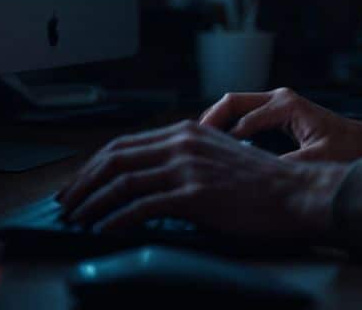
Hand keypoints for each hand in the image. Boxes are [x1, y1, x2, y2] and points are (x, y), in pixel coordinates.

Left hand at [54, 119, 347, 238]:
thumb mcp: (217, 158)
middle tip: (65, 204)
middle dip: (82, 183)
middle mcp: (183, 143)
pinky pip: (142, 206)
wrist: (296, 193)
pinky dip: (116, 219)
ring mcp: (188, 167)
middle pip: (114, 158)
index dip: (93, 166)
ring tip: (77, 219)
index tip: (77, 185)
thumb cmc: (260, 184)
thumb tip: (147, 180)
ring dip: (92, 202)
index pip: (123, 144)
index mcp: (186, 131)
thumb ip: (185, 160)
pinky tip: (103, 230)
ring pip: (122, 181)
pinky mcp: (195, 194)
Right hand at [199, 87, 361, 161]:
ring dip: (215, 124)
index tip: (201, 161)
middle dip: (207, 123)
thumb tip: (251, 176)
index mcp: (286, 105)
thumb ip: (285, 166)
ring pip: (234, 106)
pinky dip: (227, 127)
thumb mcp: (316, 161)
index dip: (219, 140)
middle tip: (186, 147)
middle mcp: (279, 98)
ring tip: (195, 149)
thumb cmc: (349, 151)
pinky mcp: (278, 112)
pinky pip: (243, 115)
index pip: (240, 118)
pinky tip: (215, 149)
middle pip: (230, 102)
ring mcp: (278, 102)